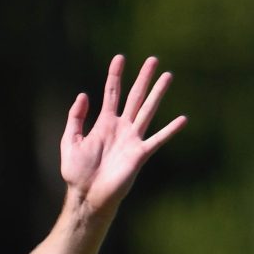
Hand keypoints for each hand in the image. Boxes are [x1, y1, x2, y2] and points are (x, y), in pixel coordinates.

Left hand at [58, 54, 186, 215]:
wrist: (88, 196)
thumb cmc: (77, 173)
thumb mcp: (70, 141)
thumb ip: (76, 118)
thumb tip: (84, 95)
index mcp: (104, 123)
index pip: (112, 93)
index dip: (115, 75)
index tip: (120, 57)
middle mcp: (121, 128)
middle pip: (135, 97)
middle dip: (143, 78)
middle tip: (153, 59)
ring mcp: (132, 140)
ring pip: (148, 111)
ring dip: (158, 93)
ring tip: (168, 76)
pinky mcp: (140, 154)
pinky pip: (157, 139)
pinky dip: (170, 130)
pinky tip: (183, 119)